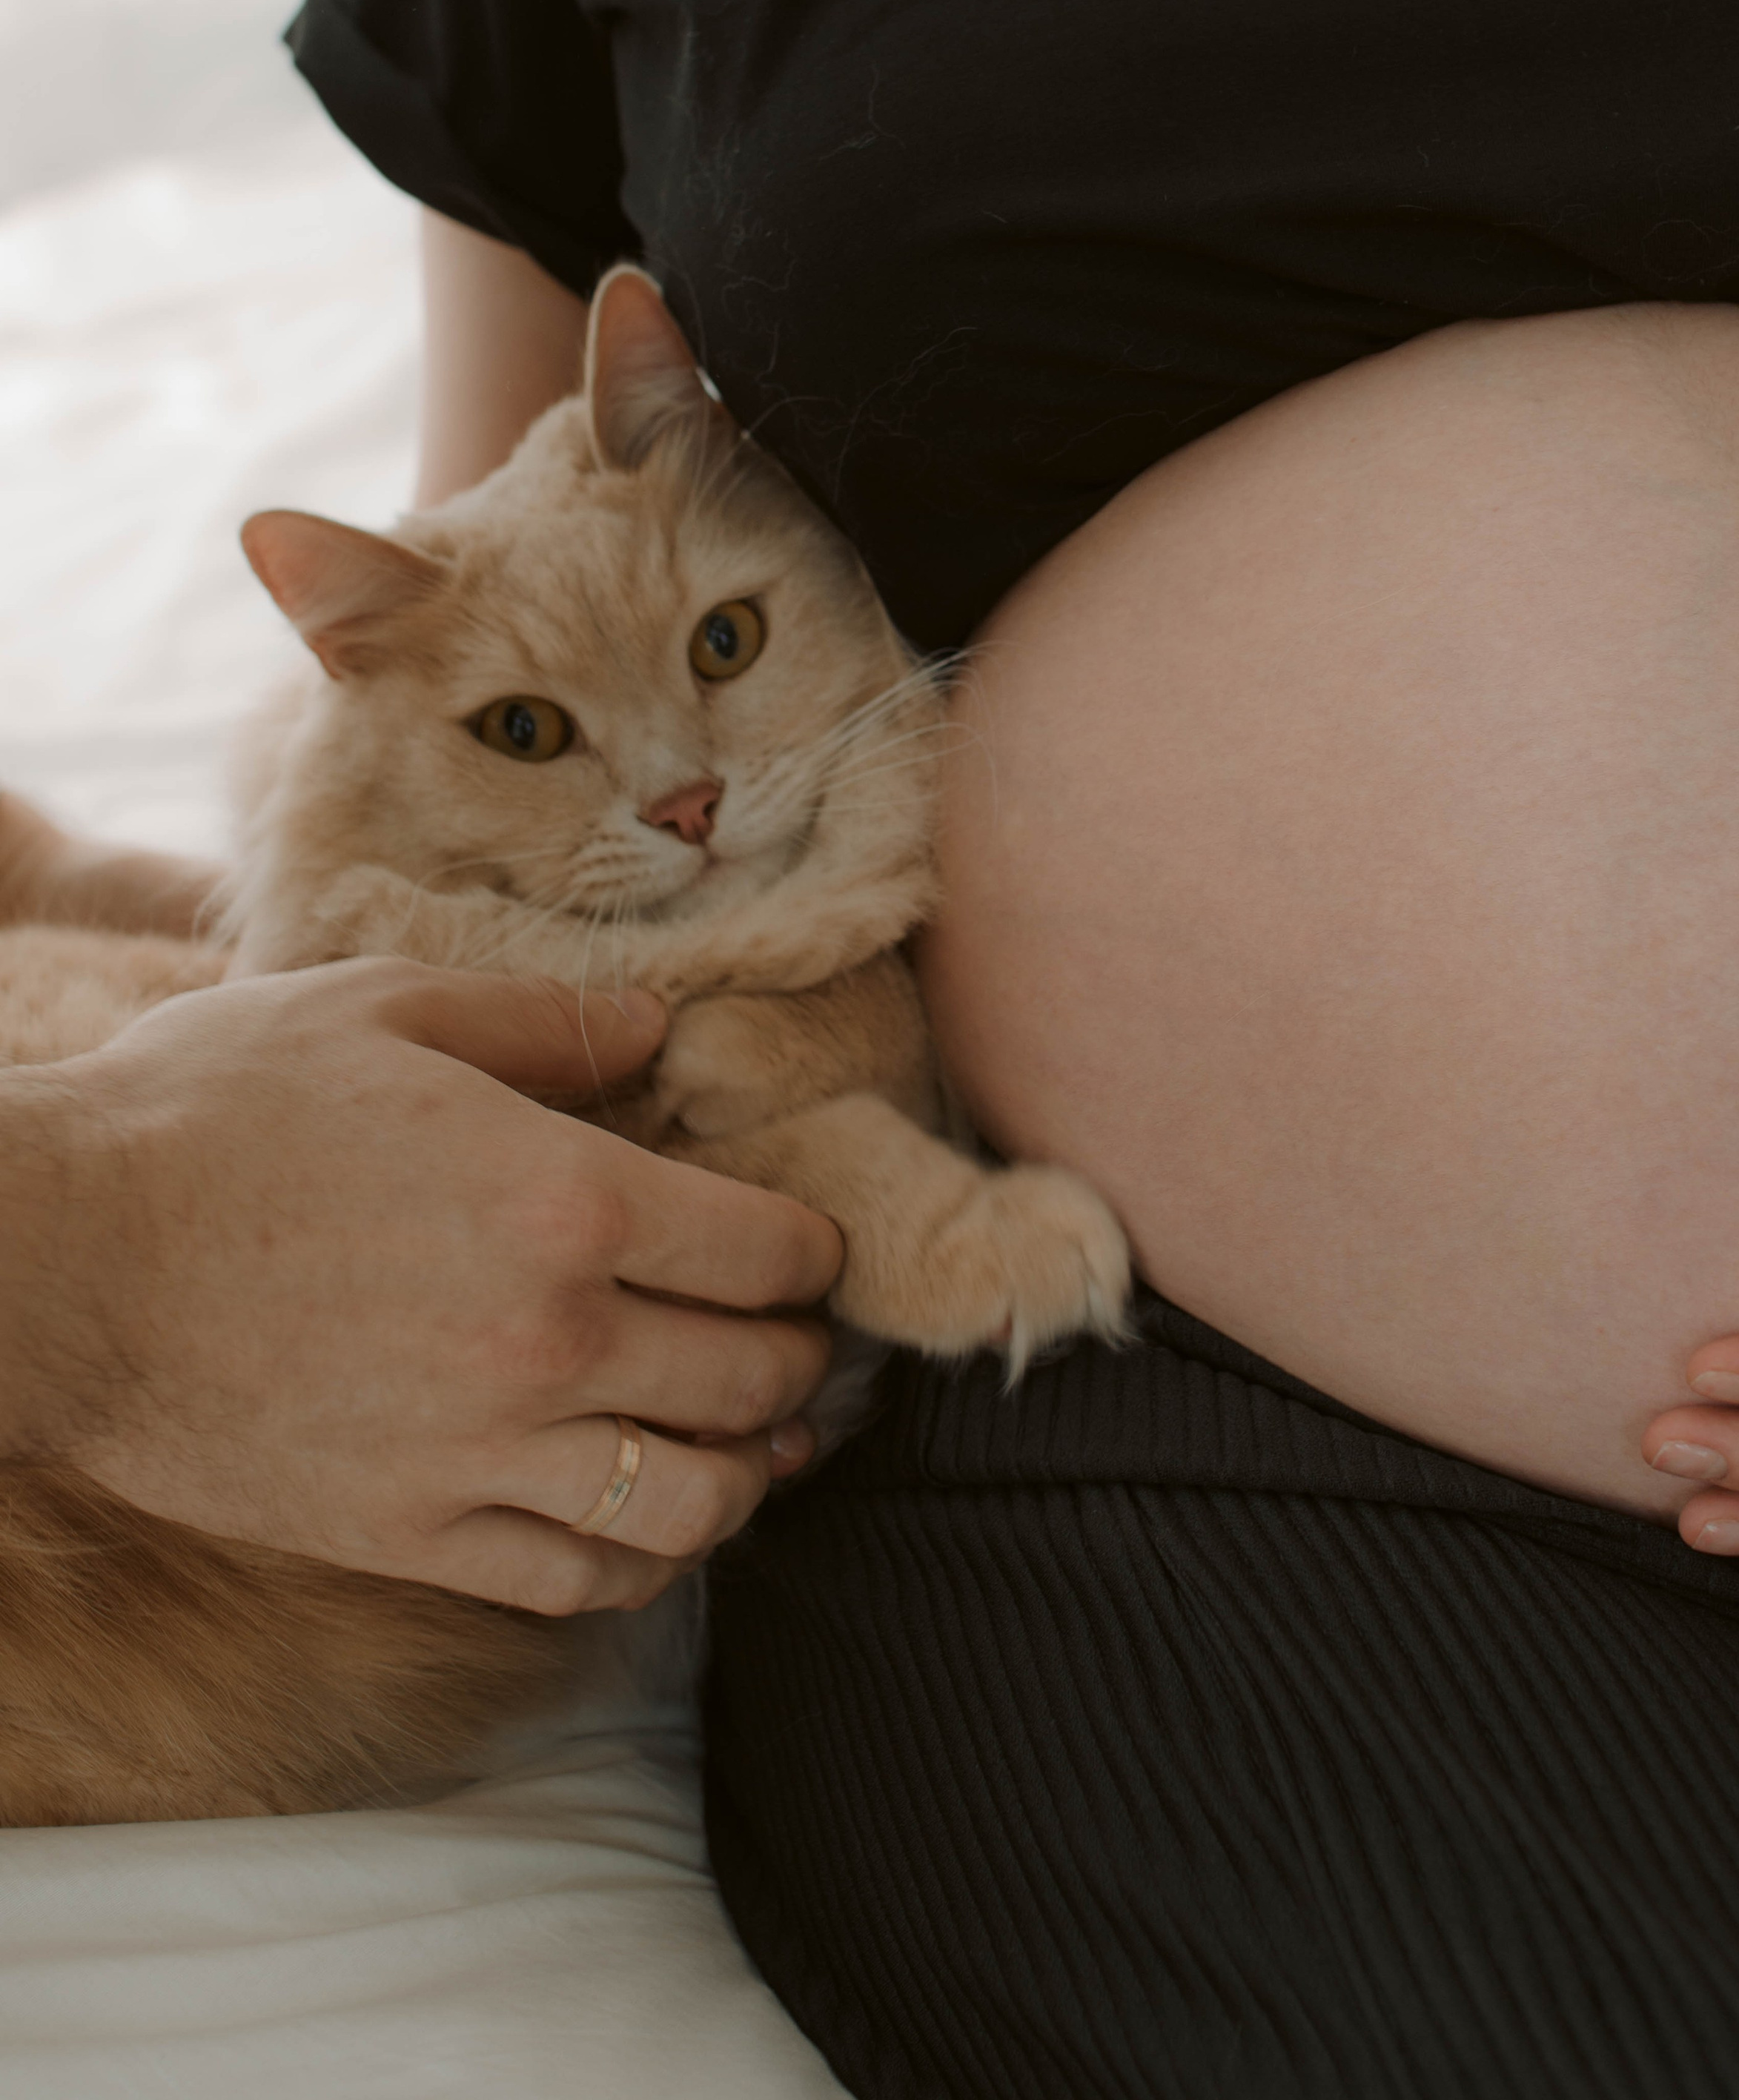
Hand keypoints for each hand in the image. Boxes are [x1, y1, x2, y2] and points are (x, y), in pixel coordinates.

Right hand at [2, 958, 839, 1616]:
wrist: (62, 1260)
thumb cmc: (214, 1114)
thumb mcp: (384, 1009)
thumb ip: (545, 1021)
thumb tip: (659, 1027)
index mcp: (563, 1198)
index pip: (766, 1249)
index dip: (814, 1248)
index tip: (811, 1245)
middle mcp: (550, 1339)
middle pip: (748, 1375)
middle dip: (797, 1354)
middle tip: (798, 1337)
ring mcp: (482, 1450)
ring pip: (690, 1503)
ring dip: (752, 1474)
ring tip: (765, 1445)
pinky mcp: (411, 1532)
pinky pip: (577, 1579)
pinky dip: (646, 1561)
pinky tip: (656, 1525)